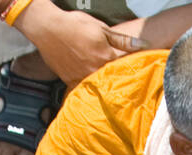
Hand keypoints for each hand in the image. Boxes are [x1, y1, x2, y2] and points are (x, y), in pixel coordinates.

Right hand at [17, 1, 145, 86]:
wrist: (47, 29)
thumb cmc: (75, 25)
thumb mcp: (101, 28)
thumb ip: (122, 40)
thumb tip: (143, 44)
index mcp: (105, 58)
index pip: (124, 69)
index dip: (131, 72)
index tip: (139, 76)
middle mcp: (95, 72)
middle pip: (112, 82)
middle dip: (119, 83)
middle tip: (127, 89)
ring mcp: (82, 78)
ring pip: (98, 88)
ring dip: (104, 89)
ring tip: (109, 91)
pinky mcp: (71, 81)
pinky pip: (82, 90)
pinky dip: (88, 91)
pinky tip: (92, 92)